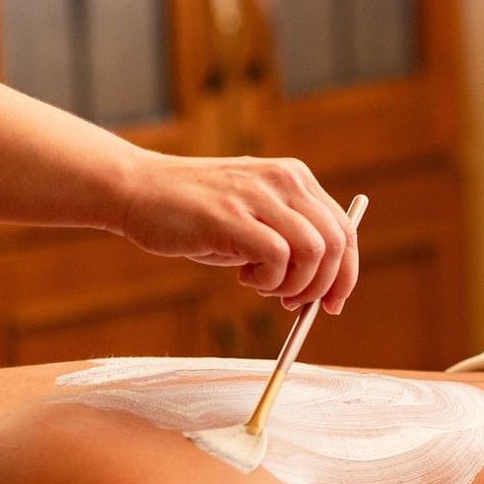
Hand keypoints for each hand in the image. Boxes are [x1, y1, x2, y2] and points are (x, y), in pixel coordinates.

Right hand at [116, 151, 359, 312]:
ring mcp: (258, 196)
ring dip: (294, 285)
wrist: (139, 190)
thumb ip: (289, 238)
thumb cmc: (195, 213)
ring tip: (260, 285)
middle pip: (336, 242)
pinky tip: (243, 277)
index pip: (344, 229)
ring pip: (314, 251)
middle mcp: (284, 181)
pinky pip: (279, 258)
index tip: (331, 304)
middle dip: (324, 286)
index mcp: (294, 178)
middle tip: (294, 305)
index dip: (345, 273)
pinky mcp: (232, 217)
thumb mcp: (253, 215)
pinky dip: (269, 281)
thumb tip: (322, 287)